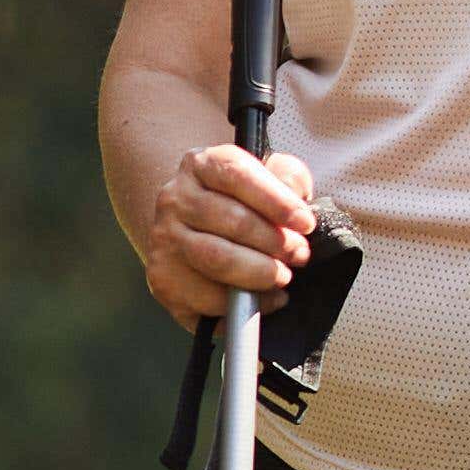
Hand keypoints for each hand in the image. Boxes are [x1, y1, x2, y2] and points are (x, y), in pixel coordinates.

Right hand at [135, 138, 321, 327]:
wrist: (194, 233)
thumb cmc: (240, 204)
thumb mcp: (266, 178)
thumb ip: (286, 176)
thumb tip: (295, 192)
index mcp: (201, 164)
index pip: (237, 174)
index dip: (277, 200)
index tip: (305, 222)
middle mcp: (175, 198)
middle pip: (232, 221)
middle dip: (275, 242)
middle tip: (300, 254)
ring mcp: (164, 239)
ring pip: (218, 259)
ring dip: (261, 272)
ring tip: (283, 276)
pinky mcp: (164, 279)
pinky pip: (208, 298)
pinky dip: (245, 304)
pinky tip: (267, 299)